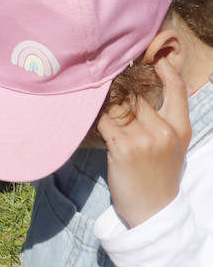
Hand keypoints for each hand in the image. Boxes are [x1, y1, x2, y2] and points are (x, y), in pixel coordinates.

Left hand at [97, 55, 191, 227]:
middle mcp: (164, 131)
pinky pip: (104, 120)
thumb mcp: (170, 146)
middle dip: (120, 89)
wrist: (153, 211)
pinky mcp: (123, 147)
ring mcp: (144, 139)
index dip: (166, 70)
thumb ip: (158, 119)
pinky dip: (95, 116)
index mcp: (180, 129)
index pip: (178, 90)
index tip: (155, 56)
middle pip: (137, 95)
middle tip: (103, 78)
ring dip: (105, 103)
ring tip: (92, 96)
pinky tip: (87, 112)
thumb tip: (135, 91)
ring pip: (118, 106)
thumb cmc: (157, 175)